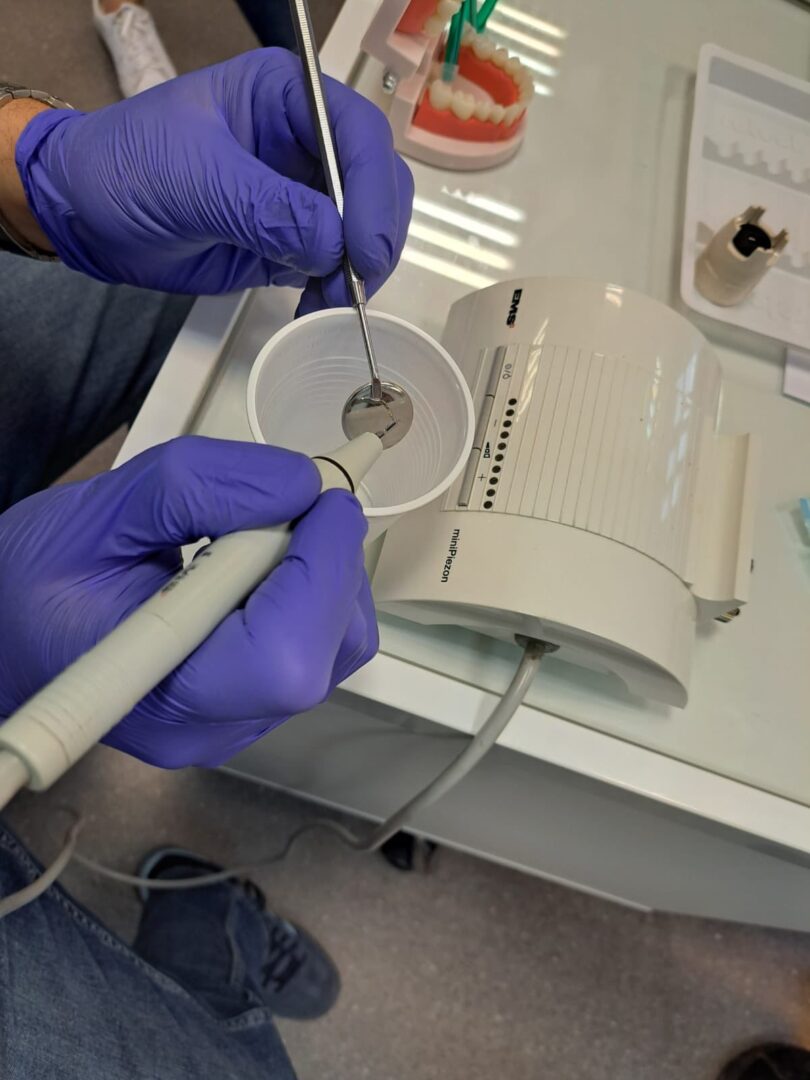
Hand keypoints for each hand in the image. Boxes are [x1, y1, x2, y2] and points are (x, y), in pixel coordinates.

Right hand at [0, 437, 377, 767]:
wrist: (12, 636)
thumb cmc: (31, 588)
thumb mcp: (94, 515)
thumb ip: (195, 489)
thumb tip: (298, 483)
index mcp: (158, 695)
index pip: (281, 659)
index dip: (318, 573)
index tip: (319, 499)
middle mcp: (209, 725)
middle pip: (324, 648)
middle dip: (324, 559)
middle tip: (287, 499)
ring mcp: (236, 720)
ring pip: (336, 645)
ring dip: (322, 570)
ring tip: (256, 530)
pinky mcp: (252, 700)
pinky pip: (320, 643)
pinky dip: (311, 587)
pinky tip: (259, 560)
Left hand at [14, 49, 413, 306]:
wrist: (87, 215)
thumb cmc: (125, 167)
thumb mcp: (193, 178)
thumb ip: (267, 209)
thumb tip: (334, 245)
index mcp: (286, 97)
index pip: (358, 134)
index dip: (371, 190)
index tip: (362, 246)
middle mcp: (306, 141)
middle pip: (377, 182)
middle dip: (374, 235)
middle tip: (355, 282)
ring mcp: (303, 194)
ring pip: (365, 229)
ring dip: (360, 270)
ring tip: (329, 301)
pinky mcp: (294, 240)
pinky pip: (337, 266)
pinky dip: (337, 290)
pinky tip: (316, 306)